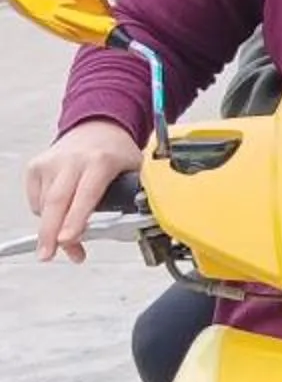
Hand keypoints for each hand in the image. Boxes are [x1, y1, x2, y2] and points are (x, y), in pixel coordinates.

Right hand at [26, 121, 144, 263]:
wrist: (97, 126)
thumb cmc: (117, 153)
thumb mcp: (138, 170)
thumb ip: (139, 197)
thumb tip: (145, 226)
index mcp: (101, 161)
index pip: (86, 194)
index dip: (76, 219)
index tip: (68, 239)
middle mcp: (73, 160)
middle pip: (56, 202)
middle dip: (50, 233)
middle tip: (48, 255)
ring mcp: (51, 162)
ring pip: (44, 206)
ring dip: (53, 230)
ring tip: (69, 240)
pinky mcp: (36, 167)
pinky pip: (36, 201)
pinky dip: (46, 215)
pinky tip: (61, 213)